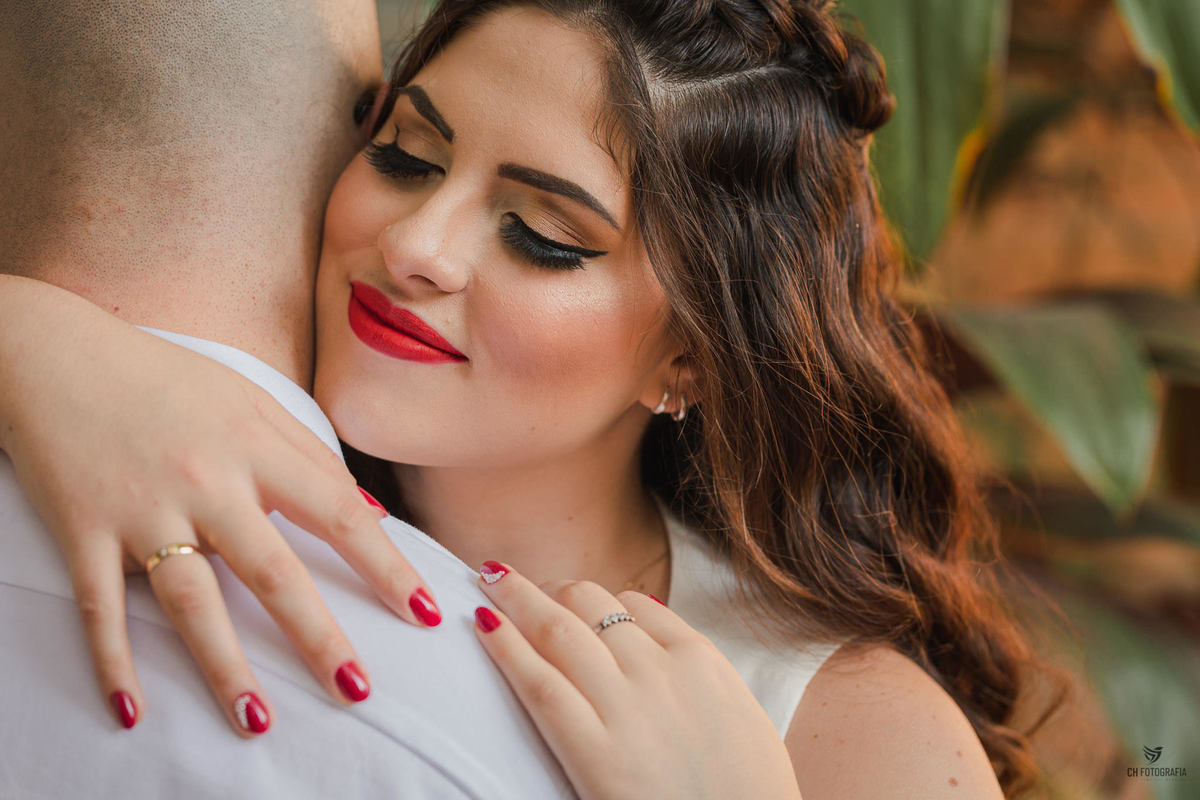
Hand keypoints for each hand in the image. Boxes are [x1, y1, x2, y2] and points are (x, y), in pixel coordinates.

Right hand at [0, 276, 440, 733]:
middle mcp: (206, 481)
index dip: (384, 564)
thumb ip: (310, 454)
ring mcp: (143, 510)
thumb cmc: (167, 380)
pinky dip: (112, 658)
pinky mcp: (84, 529)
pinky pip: (101, 604)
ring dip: (223, 666)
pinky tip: (131, 708)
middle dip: (318, 635)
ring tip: (256, 720)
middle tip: (356, 688)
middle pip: (272, 570)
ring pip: (191, 600)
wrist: (58, 355)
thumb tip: (368, 510)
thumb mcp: (250, 399)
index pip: (335, 512)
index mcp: (254, 446)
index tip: (421, 610)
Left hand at [471, 563, 802, 799]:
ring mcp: (624, 707)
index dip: (597, 597)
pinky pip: (539, 682)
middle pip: (591, 603)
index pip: (636, 604)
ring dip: (519, 597)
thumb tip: (659, 628)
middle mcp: (658, 670)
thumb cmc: (750, 793)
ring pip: (559, 628)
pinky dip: (506, 646)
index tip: (573, 598)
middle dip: (554, 590)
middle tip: (526, 588)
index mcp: (699, 659)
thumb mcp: (744, 715)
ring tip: (493, 580)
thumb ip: (702, 672)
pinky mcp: (592, 750)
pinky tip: (483, 624)